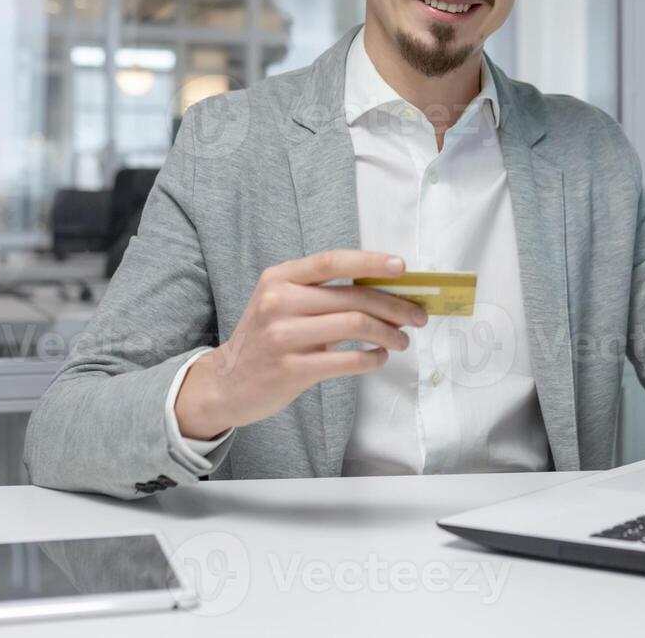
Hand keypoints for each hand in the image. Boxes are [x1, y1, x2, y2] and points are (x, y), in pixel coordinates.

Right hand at [174, 250, 426, 438]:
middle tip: (417, 316)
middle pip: (352, 297)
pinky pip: (347, 361)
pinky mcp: (291, 370)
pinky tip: (378, 357)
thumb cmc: (267, 338)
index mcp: (280, 278)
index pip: (332, 261)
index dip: (370, 262)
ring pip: (354, 326)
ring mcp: (282, 336)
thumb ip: (323, 293)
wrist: (227, 382)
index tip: (402, 267)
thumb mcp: (282, 303)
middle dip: (394, 306)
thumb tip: (387, 292)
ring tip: (402, 341)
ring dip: (389, 333)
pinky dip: (372, 358)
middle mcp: (278, 302)